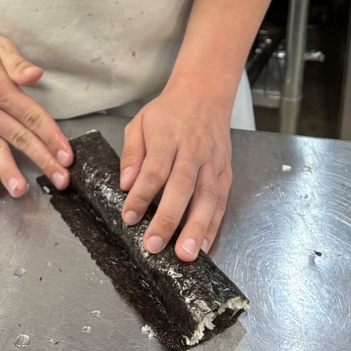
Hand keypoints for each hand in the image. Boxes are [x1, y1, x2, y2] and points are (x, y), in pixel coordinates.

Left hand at [118, 90, 232, 261]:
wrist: (204, 95)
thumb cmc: (168, 112)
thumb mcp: (140, 123)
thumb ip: (132, 153)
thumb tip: (125, 183)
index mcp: (169, 138)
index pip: (155, 170)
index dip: (141, 195)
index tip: (129, 217)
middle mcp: (193, 152)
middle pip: (182, 187)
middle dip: (168, 219)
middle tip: (155, 245)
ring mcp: (212, 163)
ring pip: (206, 197)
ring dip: (196, 228)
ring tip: (186, 255)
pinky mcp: (225, 171)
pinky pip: (221, 201)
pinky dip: (214, 224)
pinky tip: (205, 244)